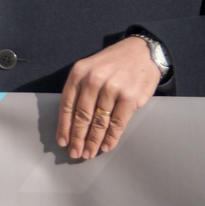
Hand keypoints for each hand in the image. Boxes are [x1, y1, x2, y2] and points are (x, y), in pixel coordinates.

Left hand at [58, 36, 160, 160]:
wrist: (141, 52)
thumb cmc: (112, 64)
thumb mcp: (89, 68)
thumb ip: (80, 89)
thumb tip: (70, 120)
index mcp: (78, 73)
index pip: (66, 105)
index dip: (64, 126)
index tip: (63, 141)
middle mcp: (93, 79)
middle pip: (81, 116)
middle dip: (78, 138)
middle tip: (76, 153)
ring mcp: (112, 88)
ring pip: (99, 122)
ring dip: (93, 141)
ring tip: (89, 153)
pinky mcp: (130, 97)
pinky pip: (118, 123)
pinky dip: (111, 137)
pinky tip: (106, 146)